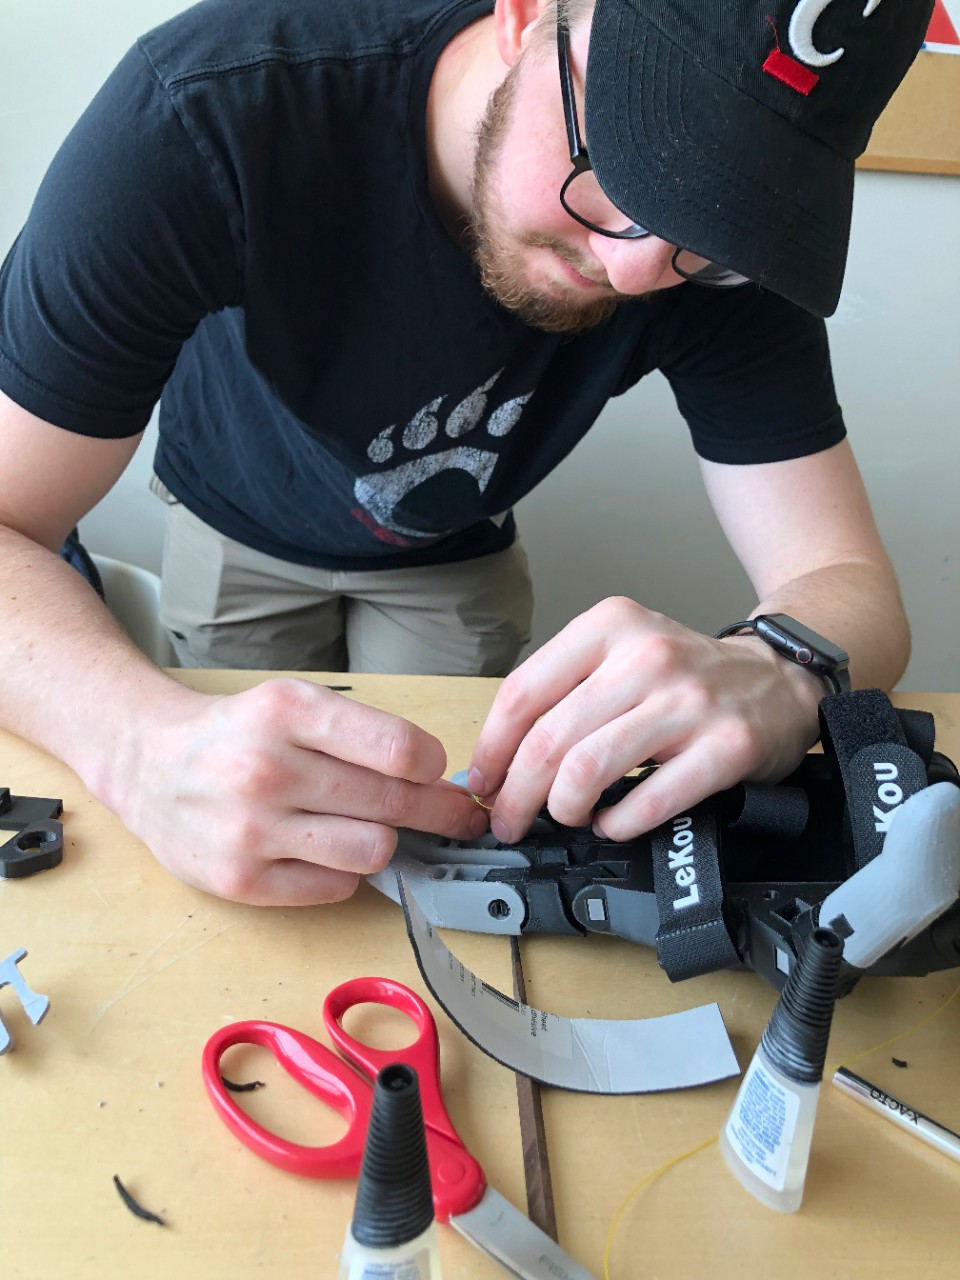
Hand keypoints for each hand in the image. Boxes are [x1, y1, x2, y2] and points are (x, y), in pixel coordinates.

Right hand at [108, 677, 487, 905]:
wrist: (149, 765)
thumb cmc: (240, 733)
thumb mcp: (294, 704)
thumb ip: (363, 735)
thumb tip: (443, 783)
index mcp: (287, 712)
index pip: (399, 750)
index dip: (432, 767)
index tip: (433, 771)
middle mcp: (266, 768)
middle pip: (394, 803)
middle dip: (435, 810)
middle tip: (451, 814)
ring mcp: (250, 830)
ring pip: (373, 851)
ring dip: (383, 840)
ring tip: (368, 826)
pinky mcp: (240, 881)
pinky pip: (336, 887)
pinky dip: (344, 871)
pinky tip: (323, 849)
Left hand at [467, 597, 823, 843]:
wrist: (779, 678)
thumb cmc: (686, 675)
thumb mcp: (620, 653)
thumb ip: (564, 693)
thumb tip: (499, 759)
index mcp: (609, 627)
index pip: (523, 693)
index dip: (492, 749)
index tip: (483, 781)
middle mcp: (646, 657)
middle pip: (548, 739)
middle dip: (518, 794)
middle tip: (512, 820)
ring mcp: (688, 701)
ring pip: (588, 769)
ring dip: (564, 808)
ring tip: (569, 816)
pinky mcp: (725, 746)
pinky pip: (649, 799)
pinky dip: (618, 823)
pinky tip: (614, 823)